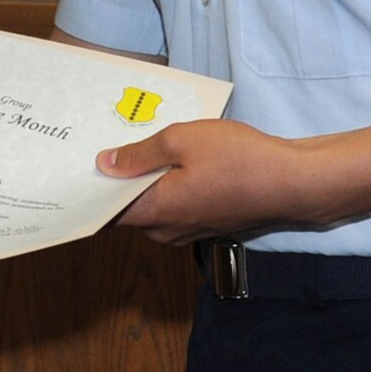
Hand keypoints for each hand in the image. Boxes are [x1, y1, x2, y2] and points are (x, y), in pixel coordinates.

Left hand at [101, 118, 319, 244]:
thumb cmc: (239, 159)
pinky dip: (170, 184)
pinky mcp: (208, 222)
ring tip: (145, 143)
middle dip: (119, 179)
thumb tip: (104, 164)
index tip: (77, 167)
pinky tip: (177, 158)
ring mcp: (190, 230)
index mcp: (155, 213)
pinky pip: (176, 205)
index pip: (106, 212)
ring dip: (147, 179)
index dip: (91, 189)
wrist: (293, 182)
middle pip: (129, 207)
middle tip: (109, 142)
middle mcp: (167, 230)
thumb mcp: (182, 140)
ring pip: (154, 205)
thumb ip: (139, 154)